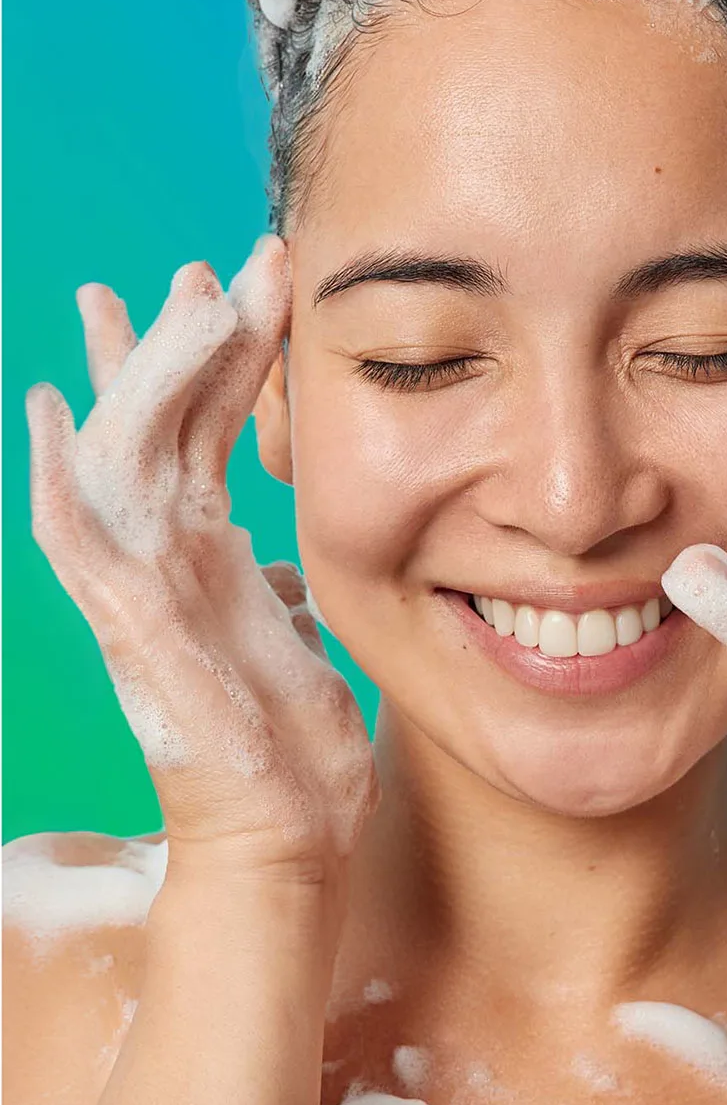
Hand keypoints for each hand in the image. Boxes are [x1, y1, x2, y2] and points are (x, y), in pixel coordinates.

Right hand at [25, 237, 376, 894]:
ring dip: (137, 377)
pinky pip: (78, 540)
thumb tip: (276, 571)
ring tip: (154, 300)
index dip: (222, 355)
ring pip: (119, 456)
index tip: (242, 281)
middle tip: (191, 263)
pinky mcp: (134, 629)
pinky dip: (59, 476)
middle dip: (172, 340)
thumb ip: (276, 596)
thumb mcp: (300, 644)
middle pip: (155, 425)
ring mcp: (142, 592)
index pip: (208, 430)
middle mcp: (164, 562)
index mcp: (205, 556)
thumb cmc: (294, 755)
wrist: (285, 841)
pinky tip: (48, 413)